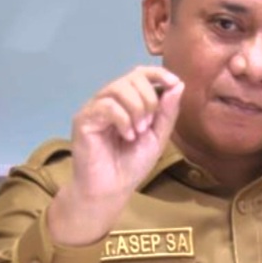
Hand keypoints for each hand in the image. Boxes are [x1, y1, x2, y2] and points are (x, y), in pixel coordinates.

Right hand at [47, 66, 183, 244]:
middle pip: (131, 77)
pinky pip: (106, 106)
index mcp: (127, 101)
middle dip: (148, 99)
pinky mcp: (83, 119)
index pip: (140, 73)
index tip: (173, 83)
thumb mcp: (158, 136)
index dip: (158, 73)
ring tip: (138, 132)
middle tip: (148, 125)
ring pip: (118, 88)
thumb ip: (167, 111)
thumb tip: (177, 84)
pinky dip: (123, 119)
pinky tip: (127, 136)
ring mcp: (95, 108)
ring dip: (136, 109)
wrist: (112, 189)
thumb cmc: (133, 164)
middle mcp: (109, 100)